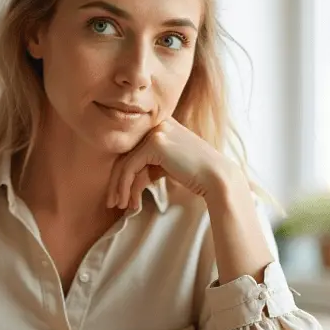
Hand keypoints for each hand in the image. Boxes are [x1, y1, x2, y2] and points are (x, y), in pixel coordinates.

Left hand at [107, 118, 234, 209]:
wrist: (217, 177)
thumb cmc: (195, 175)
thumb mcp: (166, 166)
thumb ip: (147, 166)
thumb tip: (123, 181)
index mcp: (161, 125)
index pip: (133, 149)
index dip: (123, 173)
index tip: (118, 194)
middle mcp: (157, 123)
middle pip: (127, 154)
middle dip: (117, 181)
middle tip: (112, 202)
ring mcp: (156, 131)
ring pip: (126, 161)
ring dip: (119, 187)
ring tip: (118, 206)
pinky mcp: (155, 143)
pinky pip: (131, 166)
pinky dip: (126, 186)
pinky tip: (128, 202)